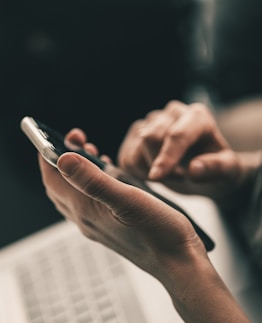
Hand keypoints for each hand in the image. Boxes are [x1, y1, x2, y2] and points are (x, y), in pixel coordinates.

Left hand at [38, 131, 208, 293]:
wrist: (178, 263)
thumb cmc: (159, 233)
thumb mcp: (128, 200)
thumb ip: (94, 180)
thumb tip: (63, 159)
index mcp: (86, 210)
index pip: (52, 179)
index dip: (47, 155)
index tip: (51, 135)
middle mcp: (86, 220)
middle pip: (59, 186)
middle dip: (60, 160)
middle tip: (76, 140)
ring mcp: (98, 225)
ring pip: (74, 193)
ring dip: (75, 171)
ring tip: (90, 151)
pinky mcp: (110, 227)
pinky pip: (89, 201)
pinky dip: (90, 183)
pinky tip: (107, 175)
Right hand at [117, 101, 257, 202]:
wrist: (203, 167)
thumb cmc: (217, 167)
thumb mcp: (229, 171)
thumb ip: (216, 168)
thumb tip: (193, 169)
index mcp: (197, 117)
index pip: (176, 135)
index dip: (166, 157)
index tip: (156, 178)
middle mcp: (173, 113)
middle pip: (151, 138)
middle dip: (159, 165)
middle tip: (178, 177)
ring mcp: (152, 121)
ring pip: (135, 146)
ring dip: (148, 169)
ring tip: (169, 174)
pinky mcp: (136, 132)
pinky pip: (126, 155)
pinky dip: (135, 170)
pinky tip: (153, 172)